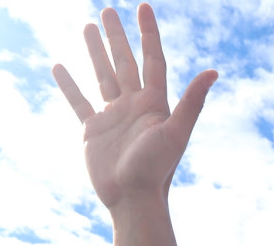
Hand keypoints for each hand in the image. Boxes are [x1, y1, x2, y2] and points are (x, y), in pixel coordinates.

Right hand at [53, 4, 216, 210]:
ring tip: (87, 26)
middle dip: (117, 36)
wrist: (133, 198)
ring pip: (102, 75)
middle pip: (125, 62)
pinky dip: (69, 85)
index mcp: (155, 103)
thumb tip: (214, 71)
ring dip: (95, 52)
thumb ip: (193, 101)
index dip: (149, 33)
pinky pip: (79, 102)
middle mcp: (134, 106)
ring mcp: (113, 117)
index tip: (143, 7)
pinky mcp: (93, 131)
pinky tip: (59, 67)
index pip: (153, 60)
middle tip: (108, 10)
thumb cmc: (157, 168)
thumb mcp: (177, 132)